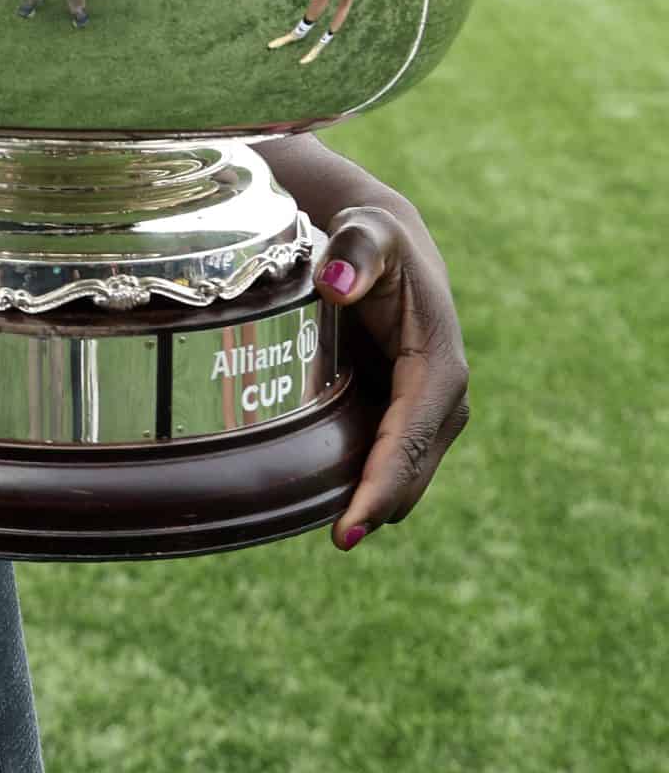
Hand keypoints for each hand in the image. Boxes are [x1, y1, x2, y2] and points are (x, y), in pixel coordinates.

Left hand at [318, 202, 468, 551]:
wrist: (385, 246)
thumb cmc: (376, 239)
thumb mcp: (368, 232)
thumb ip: (356, 251)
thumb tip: (335, 284)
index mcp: (439, 365)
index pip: (411, 438)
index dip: (384, 483)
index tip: (355, 525)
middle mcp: (442, 399)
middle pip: (412, 469)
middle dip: (380, 506)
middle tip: (339, 539)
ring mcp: (427, 414)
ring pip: (404, 476)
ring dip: (375, 505)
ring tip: (336, 534)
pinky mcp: (406, 418)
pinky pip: (390, 464)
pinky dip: (368, 488)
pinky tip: (331, 508)